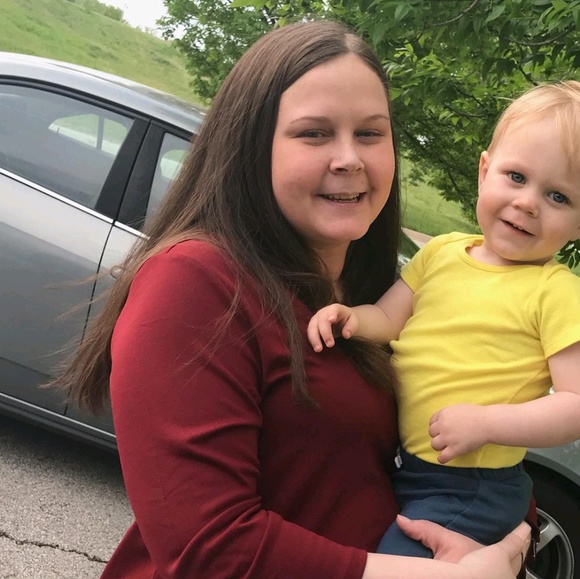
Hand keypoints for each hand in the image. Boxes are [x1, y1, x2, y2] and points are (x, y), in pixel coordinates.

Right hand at [307, 303, 357, 351]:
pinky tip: (316, 348)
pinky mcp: (312, 326)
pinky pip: (310, 333)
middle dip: (325, 333)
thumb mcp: (354, 322)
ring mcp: (316, 318)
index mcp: (335, 308)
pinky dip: (312, 341)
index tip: (331, 319)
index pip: (333, 310)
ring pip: (312, 327)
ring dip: (314, 338)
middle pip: (321, 320)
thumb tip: (346, 335)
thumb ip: (351, 327)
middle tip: (330, 345)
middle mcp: (323, 312)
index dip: (331, 314)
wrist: (341, 320)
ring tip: (318, 349)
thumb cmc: (348, 320)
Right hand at [399, 515, 530, 576]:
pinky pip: (505, 577)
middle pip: (519, 558)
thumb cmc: (461, 568)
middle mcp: (505, 571)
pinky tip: (500, 573)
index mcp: (497, 555)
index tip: (526, 526)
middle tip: (525, 539)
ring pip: (514, 573)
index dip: (520, 534)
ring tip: (512, 562)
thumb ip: (424, 530)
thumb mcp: (443, 543)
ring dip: (515, 565)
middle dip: (521, 548)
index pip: (513, 542)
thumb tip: (401, 519)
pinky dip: (505, 573)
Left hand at [429, 404, 488, 463]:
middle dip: (437, 435)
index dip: (436, 426)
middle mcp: (442, 426)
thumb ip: (447, 414)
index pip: (432, 422)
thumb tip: (442, 421)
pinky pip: (443, 457)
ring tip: (446, 446)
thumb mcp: (457, 408)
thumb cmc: (476, 414)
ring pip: (434, 445)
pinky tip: (443, 458)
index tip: (441, 429)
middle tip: (446, 437)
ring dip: (439, 446)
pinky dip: (442, 459)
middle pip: (431, 433)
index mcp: (443, 414)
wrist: (487, 423)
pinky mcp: (455, 449)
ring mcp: (448, 438)